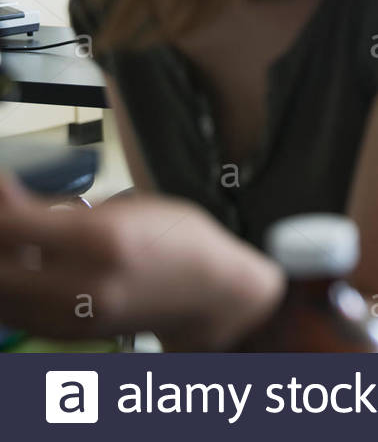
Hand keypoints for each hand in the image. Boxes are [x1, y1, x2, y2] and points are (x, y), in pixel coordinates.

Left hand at [0, 177, 281, 348]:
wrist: (212, 295)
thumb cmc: (181, 244)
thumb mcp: (129, 206)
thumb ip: (62, 206)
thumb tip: (6, 193)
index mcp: (105, 241)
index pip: (12, 224)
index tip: (3, 187)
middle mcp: (85, 285)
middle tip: (10, 217)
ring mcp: (73, 317)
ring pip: (0, 295)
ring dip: (1, 264)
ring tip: (18, 241)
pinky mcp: (66, 335)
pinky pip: (13, 314)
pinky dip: (9, 290)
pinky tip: (25, 269)